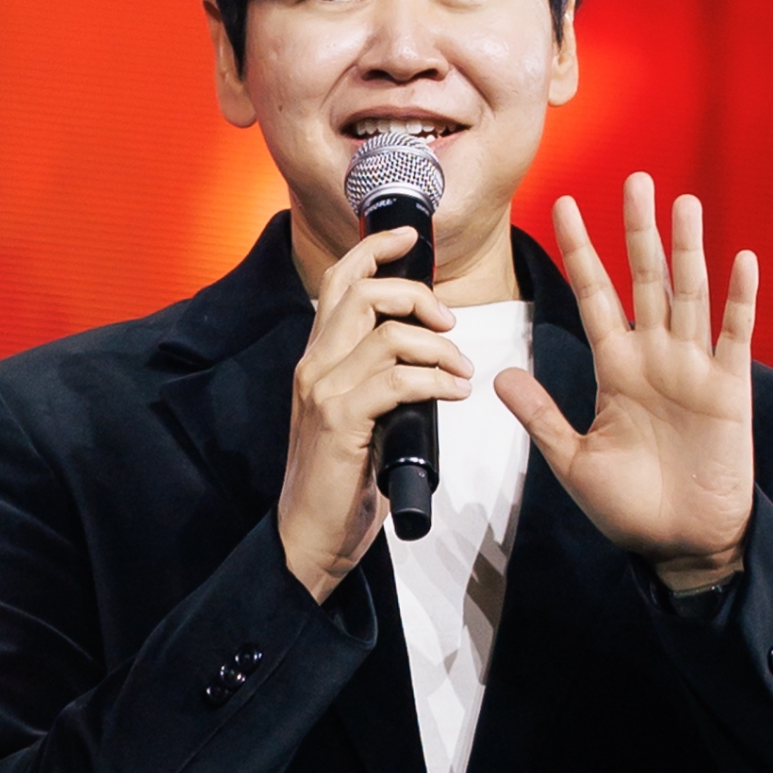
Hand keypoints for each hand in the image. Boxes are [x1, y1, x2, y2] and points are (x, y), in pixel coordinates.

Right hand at [278, 226, 472, 603]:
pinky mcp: (340, 421)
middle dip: (418, 297)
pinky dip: (435, 381)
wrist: (311, 535)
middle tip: (450, 325)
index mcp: (318, 357)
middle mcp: (314, 364)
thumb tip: (427, 354)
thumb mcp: (360, 415)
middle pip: (365, 292)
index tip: (410, 237)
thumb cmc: (343, 480)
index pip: (340, 280)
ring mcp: (323, 391)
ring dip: (439, 349)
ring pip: (389, 334)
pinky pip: (398, 380)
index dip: (375, 249)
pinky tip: (453, 395)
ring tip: (461, 374)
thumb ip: (379, 378)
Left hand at [495, 173, 756, 588]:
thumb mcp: (573, 460)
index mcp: (615, 368)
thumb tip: (497, 374)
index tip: (562, 205)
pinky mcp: (729, 389)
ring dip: (687, 249)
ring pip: (689, 294)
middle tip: (633, 178)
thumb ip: (540, 415)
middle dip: (636, 231)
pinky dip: (739, 298)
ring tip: (682, 202)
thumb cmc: (628, 508)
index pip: (594, 296)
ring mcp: (694, 369)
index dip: (580, 252)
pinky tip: (741, 258)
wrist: (680, 545)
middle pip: (644, 279)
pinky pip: (735, 334)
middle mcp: (654, 357)